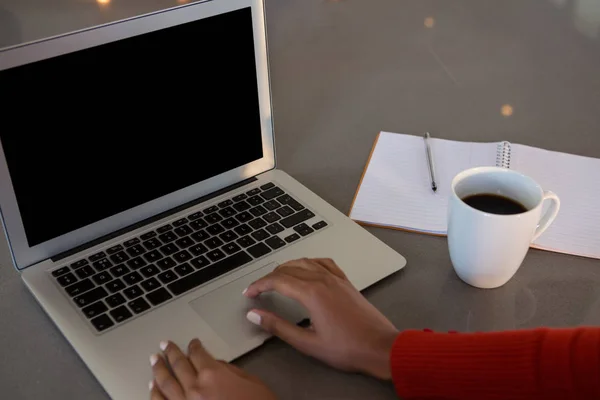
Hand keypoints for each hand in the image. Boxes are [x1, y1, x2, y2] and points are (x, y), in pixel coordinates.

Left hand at [150, 339, 276, 399]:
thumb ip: (231, 371)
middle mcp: (195, 388)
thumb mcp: (252, 384)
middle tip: (165, 345)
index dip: (194, 346)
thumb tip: (216, 365)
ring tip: (154, 361)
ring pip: (165, 384)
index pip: (198, 354)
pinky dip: (155, 394)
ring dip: (158, 370)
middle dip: (171, 352)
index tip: (192, 343)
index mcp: (214, 375)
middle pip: (178, 365)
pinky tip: (153, 388)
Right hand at [244, 258, 398, 379]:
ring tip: (276, 278)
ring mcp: (336, 278)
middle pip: (289, 268)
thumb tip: (255, 315)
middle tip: (258, 289)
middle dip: (270, 277)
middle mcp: (323, 279)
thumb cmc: (346, 348)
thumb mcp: (307, 342)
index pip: (277, 280)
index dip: (259, 285)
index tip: (249, 293)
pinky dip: (309, 262)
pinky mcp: (346, 281)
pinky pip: (324, 263)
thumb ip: (278, 326)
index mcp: (311, 293)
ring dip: (288, 267)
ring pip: (306, 262)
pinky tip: (307, 268)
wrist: (379, 346)